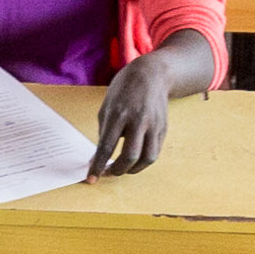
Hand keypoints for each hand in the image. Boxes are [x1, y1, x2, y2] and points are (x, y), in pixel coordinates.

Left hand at [89, 58, 178, 178]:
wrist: (152, 75)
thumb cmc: (124, 90)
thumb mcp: (107, 107)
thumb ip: (104, 132)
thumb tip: (98, 157)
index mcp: (119, 113)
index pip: (107, 146)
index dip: (98, 165)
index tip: (91, 178)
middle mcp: (138, 120)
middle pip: (130, 156)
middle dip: (117, 170)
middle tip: (109, 172)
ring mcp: (153, 125)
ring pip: (147, 158)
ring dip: (133, 169)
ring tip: (123, 168)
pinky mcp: (163, 128)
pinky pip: (154, 152)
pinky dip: (143, 161)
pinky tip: (135, 160)